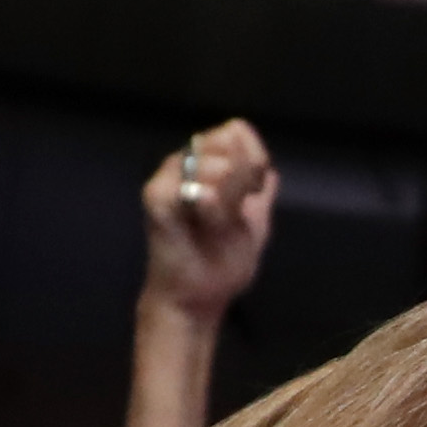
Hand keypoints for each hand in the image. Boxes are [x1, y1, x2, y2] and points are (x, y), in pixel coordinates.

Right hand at [141, 119, 277, 321]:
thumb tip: (271, 172)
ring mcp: (170, 176)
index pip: (236, 131)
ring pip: (214, 163)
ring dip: (228, 197)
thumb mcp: (255, 224)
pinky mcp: (156, 195)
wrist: (199, 296)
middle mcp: (188, 162)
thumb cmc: (223, 262)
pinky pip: (191, 185)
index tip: (254, 191)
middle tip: (236, 210)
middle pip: (227, 140)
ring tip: (217, 224)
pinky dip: (208, 205)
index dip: (254, 156)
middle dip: (243, 178)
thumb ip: (261, 194)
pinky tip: (206, 220)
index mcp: (210, 164)